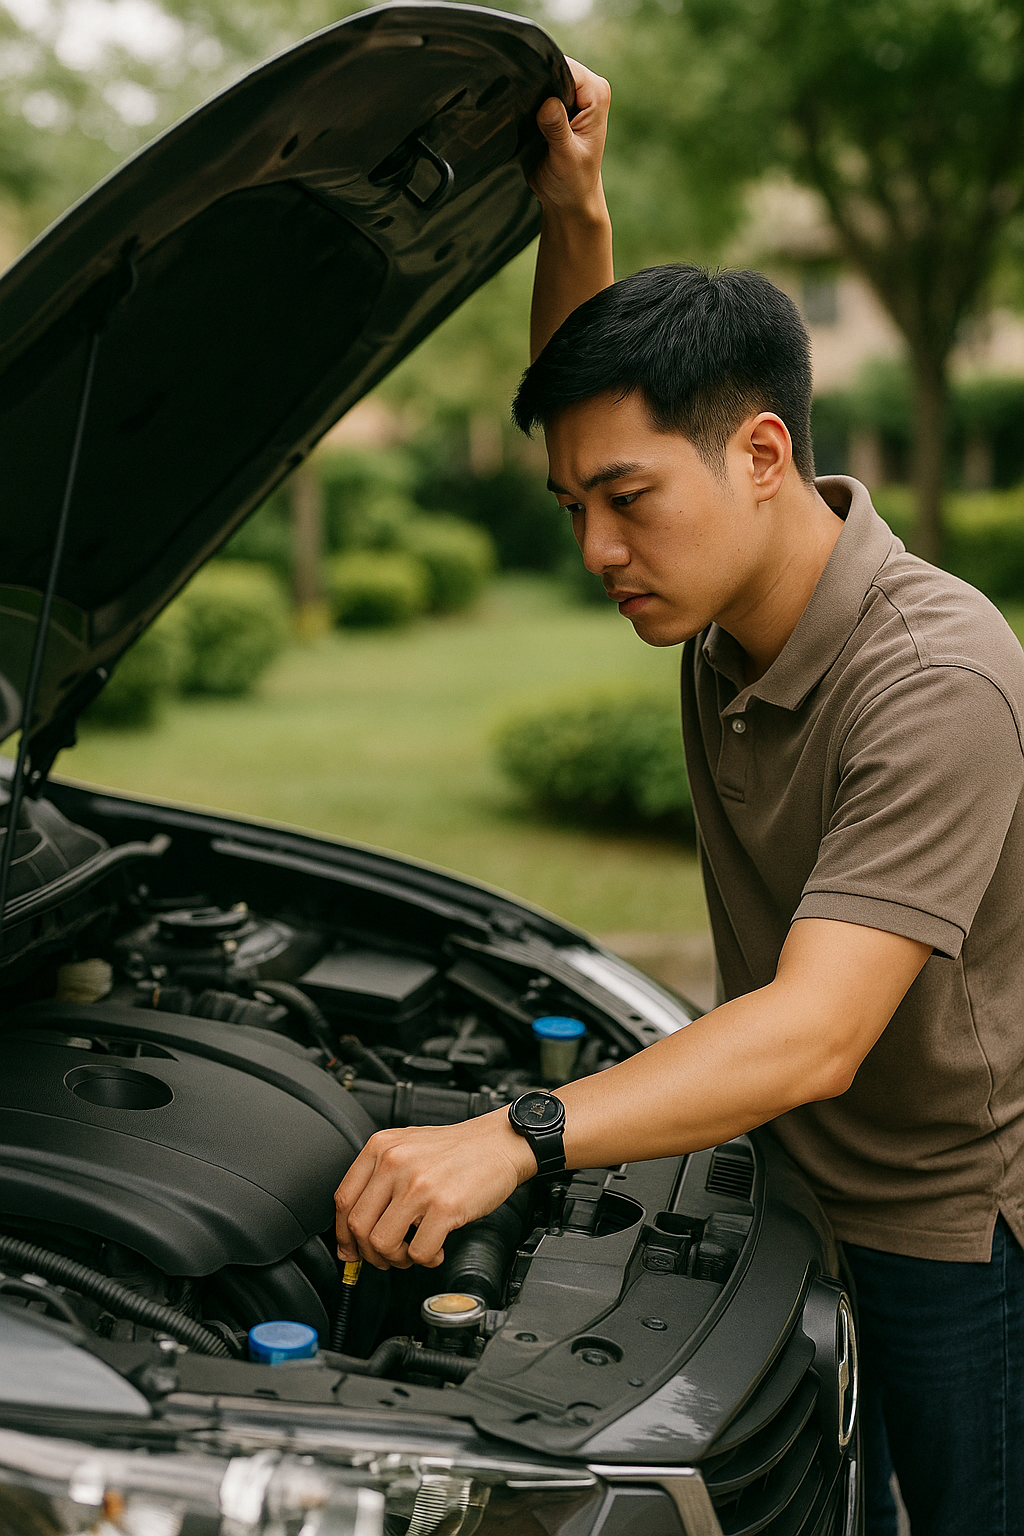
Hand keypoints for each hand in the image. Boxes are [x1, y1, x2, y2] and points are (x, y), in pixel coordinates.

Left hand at [335, 1109, 536, 1270]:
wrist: (499, 1142)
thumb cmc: (456, 1149)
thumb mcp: (407, 1147)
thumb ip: (379, 1178)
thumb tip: (354, 1231)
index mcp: (381, 1147)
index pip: (343, 1200)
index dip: (344, 1234)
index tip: (352, 1249)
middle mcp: (394, 1163)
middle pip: (358, 1226)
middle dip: (370, 1253)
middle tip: (388, 1257)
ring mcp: (418, 1185)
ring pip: (383, 1243)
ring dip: (397, 1259)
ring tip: (413, 1252)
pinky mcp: (444, 1206)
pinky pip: (419, 1252)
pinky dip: (426, 1259)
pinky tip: (436, 1249)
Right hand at [529, 58, 610, 217]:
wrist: (568, 199)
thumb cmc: (572, 182)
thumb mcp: (566, 158)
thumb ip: (558, 130)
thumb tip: (548, 104)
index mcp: (597, 95)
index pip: (566, 68)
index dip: (545, 77)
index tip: (530, 99)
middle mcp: (587, 88)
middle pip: (552, 67)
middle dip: (536, 85)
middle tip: (524, 113)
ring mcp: (571, 94)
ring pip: (542, 77)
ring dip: (529, 94)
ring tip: (523, 118)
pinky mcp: (556, 102)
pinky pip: (536, 90)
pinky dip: (527, 101)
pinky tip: (520, 117)